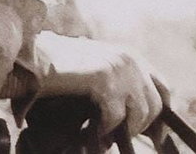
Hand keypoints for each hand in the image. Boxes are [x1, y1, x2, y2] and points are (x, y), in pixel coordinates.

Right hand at [36, 32, 164, 135]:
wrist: (33, 57)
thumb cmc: (57, 67)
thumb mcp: (94, 72)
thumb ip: (115, 87)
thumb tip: (129, 119)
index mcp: (129, 55)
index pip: (163, 87)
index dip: (161, 113)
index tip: (156, 135)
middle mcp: (129, 59)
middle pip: (156, 104)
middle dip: (144, 127)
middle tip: (127, 141)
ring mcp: (120, 67)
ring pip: (140, 114)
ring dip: (122, 132)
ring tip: (103, 139)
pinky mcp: (105, 79)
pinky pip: (115, 117)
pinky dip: (103, 129)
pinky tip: (90, 132)